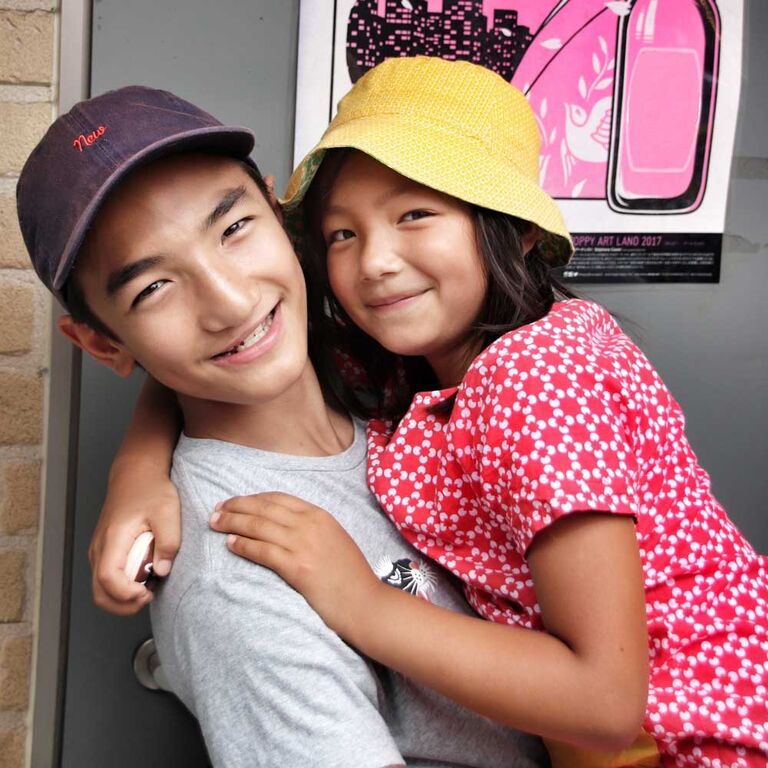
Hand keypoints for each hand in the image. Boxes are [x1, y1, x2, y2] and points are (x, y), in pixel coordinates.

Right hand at [89, 461, 180, 614]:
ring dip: (123, 597)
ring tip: (150, 586)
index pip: (108, 578)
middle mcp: (100, 547)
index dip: (126, 595)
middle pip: (99, 593)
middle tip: (149, 597)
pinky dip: (122, 587)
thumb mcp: (168, 512)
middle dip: (123, 605)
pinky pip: (106, 578)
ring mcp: (99, 550)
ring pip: (101, 588)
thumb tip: (162, 571)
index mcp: (114, 538)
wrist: (136, 474)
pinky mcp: (104, 551)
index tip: (148, 593)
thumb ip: (168, 542)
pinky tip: (144, 578)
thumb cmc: (152, 490)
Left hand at [210, 492, 381, 634]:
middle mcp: (310, 524)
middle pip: (264, 508)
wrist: (365, 602)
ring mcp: (304, 544)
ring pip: (259, 526)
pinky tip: (230, 544)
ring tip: (215, 524)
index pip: (277, 498)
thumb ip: (312, 529)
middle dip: (236, 507)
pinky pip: (262, 550)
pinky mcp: (297, 567)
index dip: (252, 498)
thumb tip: (284, 526)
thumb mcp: (335, 540)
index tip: (235, 501)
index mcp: (320, 515)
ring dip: (233, 523)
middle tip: (216, 510)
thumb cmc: (351, 576)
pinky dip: (243, 545)